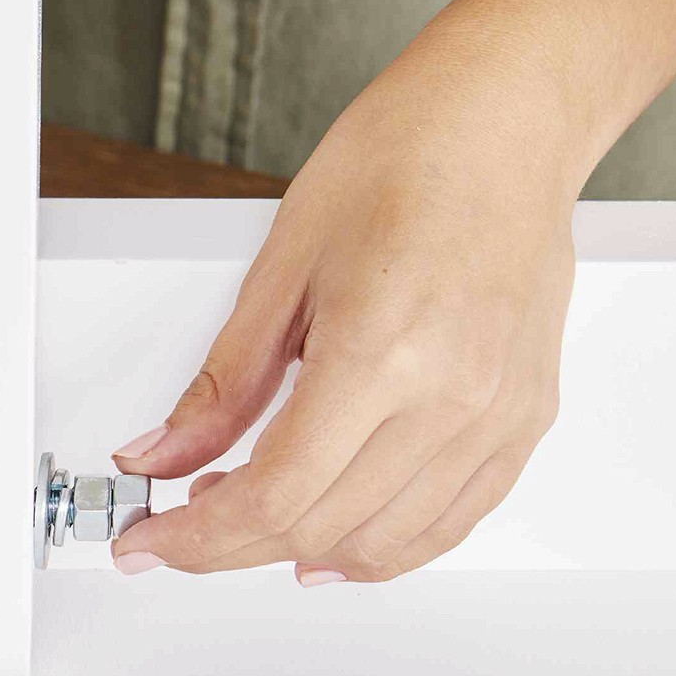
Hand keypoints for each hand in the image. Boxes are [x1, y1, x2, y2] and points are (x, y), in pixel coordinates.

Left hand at [109, 50, 576, 585]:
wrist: (502, 124)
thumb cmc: (401, 161)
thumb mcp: (280, 267)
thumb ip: (222, 384)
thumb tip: (159, 454)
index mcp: (382, 354)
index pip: (276, 495)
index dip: (198, 538)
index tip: (151, 544)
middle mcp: (451, 398)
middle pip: (320, 527)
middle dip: (230, 546)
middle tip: (179, 525)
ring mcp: (495, 415)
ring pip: (384, 544)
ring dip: (300, 551)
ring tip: (245, 516)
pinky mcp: (523, 420)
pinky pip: (449, 524)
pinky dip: (381, 550)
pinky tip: (333, 542)